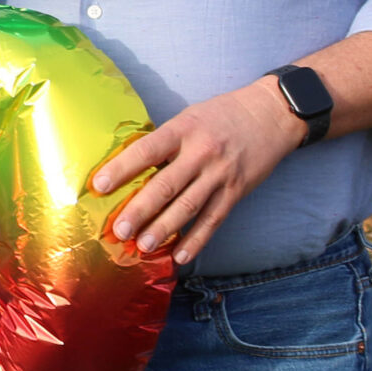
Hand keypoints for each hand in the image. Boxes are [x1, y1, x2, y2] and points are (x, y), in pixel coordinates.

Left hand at [93, 79, 308, 265]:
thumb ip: (165, 140)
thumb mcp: (190, 117)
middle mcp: (201, 153)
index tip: (99, 185)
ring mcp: (220, 175)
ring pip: (188, 207)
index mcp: (184, 130)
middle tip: (119, 230)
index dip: (122, 168)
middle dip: (140, 210)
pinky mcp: (236, 192)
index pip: (147, 150)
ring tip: (143, 246)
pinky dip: (197, 240)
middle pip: (166, 185)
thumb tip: (130, 167)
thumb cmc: (222, 114)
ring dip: (164, 229)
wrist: (272, 114)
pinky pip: (213, 220)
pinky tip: (180, 256)